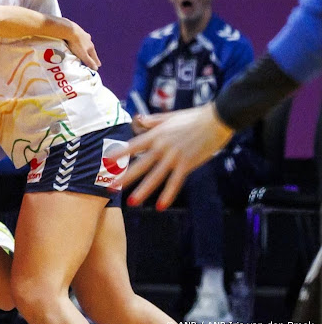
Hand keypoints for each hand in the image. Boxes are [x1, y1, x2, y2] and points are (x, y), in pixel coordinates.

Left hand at [63, 20, 100, 70]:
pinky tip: (79, 40)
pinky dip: (80, 40)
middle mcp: (89, 41)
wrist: (70, 30)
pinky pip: (80, 37)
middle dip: (91, 54)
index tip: (99, 65)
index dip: (96, 61)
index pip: (94, 56)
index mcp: (90, 47)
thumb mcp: (83, 55)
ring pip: (86, 42)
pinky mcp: (78, 30)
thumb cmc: (76, 44)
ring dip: (86, 46)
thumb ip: (89, 61)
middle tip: (93, 57)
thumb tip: (96, 69)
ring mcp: (84, 35)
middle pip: (91, 49)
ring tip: (86, 49)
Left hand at [117, 102, 234, 209]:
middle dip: (124, 177)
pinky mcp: (187, 164)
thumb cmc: (194, 117)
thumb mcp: (170, 117)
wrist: (216, 120)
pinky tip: (161, 206)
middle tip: (110, 187)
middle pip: (139, 164)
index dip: (119, 154)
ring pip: (155, 176)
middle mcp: (162, 147)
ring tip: (131, 202)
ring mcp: (174, 156)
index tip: (106, 162)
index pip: (133, 146)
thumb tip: (140, 119)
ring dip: (143, 190)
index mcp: (156, 135)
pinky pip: (175, 182)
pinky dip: (168, 194)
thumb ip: (154, 121)